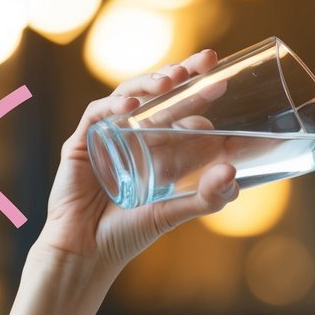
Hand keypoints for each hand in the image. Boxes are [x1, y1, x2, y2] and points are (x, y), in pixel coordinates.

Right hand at [36, 49, 238, 271]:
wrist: (85, 254)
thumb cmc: (127, 234)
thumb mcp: (175, 213)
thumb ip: (208, 198)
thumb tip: (233, 170)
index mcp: (159, 147)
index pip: (182, 110)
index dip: (201, 92)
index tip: (224, 81)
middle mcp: (133, 136)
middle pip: (159, 94)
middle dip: (183, 73)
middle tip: (208, 60)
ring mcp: (107, 135)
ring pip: (129, 95)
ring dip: (151, 82)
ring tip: (173, 78)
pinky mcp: (81, 143)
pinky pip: (96, 114)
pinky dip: (114, 106)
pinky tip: (132, 105)